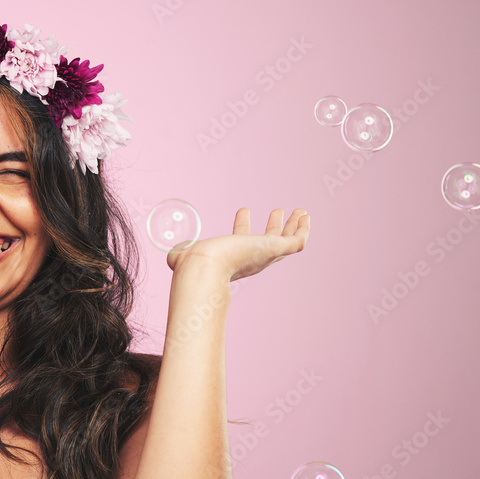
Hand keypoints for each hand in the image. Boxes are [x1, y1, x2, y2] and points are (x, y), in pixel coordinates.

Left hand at [166, 208, 309, 281]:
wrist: (204, 267)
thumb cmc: (192, 263)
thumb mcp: (183, 256)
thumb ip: (179, 254)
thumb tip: (172, 255)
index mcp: (231, 258)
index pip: (240, 241)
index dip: (242, 226)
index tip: (243, 210)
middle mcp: (250, 258)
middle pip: (268, 243)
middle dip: (274, 227)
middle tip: (277, 211)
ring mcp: (264, 255)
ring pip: (285, 242)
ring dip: (293, 226)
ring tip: (299, 211)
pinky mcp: (274, 250)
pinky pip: (296, 242)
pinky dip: (303, 230)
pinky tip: (306, 216)